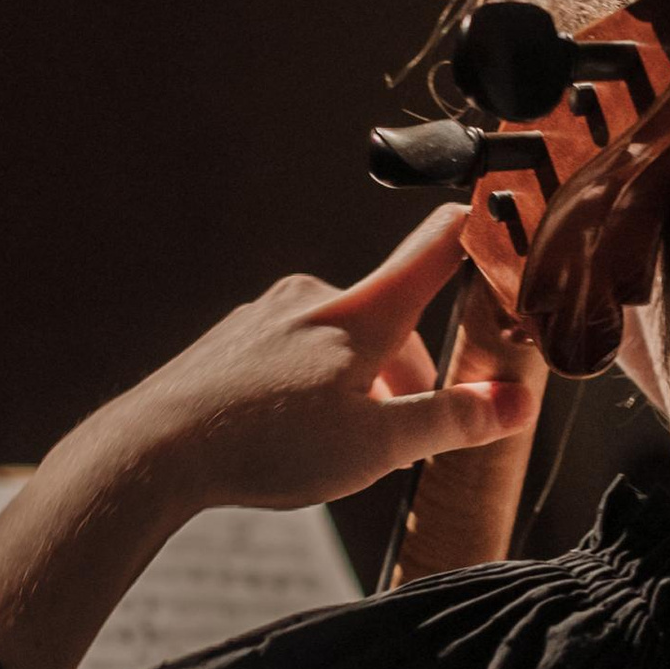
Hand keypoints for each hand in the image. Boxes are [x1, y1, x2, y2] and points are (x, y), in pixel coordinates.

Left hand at [0, 213, 536, 668]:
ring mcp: (272, 313)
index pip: (438, 246)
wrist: (155, 449)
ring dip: (357, 388)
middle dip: (405, 375)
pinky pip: (297, 354)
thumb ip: (450, 421)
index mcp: (363, 314)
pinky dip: (310, 391)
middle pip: (393, 318)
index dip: (482, 230)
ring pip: (343, 343)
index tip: (510, 219)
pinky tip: (286, 437)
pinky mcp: (238, 337)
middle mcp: (318, 298)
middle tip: (391, 436)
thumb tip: (514, 404)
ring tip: (329, 447)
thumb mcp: (376, 445)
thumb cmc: (265, 443)